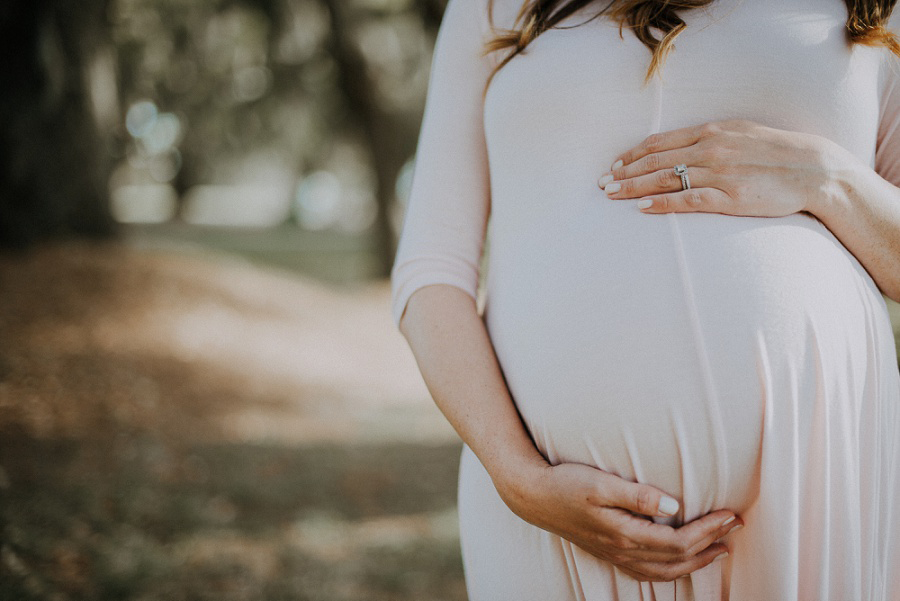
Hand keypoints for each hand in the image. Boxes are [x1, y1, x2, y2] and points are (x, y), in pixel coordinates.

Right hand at [495, 461, 741, 581]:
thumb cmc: (565, 483)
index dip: (709, 530)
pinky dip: (671, 570)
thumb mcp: (600, 483)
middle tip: (736, 526)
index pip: (679, 540)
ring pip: (665, 571)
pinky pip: (648, 572)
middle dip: (711, 543)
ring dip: (696, 561)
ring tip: (719, 549)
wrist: (533, 496)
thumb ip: (637, 495)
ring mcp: (615, 555)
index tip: (730, 515)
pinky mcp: (609, 553)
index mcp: (624, 534)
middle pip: (678, 558)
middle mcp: (623, 551)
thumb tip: (673, 505)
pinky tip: (678, 562)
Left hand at [597, 119, 858, 216]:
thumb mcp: (740, 134)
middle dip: (624, 172)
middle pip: (655, 161)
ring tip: (611, 195)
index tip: (613, 165)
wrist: (813, 169)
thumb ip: (710, 139)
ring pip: (665, 179)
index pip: (660, 143)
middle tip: (601, 183)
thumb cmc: (776, 153)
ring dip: (633, 187)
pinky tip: (640, 208)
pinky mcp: (728, 197)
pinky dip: (661, 203)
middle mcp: (710, 149)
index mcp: (712, 131)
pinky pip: (687, 199)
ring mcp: (718, 173)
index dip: (632, 155)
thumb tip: (681, 148)